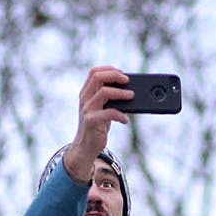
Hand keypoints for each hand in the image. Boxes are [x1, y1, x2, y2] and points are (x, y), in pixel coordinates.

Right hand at [64, 66, 131, 182]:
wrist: (86, 146)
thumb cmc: (98, 125)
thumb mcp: (101, 108)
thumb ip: (109, 97)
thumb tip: (129, 88)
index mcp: (86, 93)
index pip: (94, 72)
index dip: (109, 69)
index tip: (122, 73)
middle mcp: (84, 99)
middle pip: (98, 77)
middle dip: (115, 76)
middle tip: (127, 81)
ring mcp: (87, 110)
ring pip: (104, 92)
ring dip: (121, 93)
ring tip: (131, 96)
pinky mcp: (91, 121)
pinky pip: (109, 113)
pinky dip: (120, 115)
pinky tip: (125, 120)